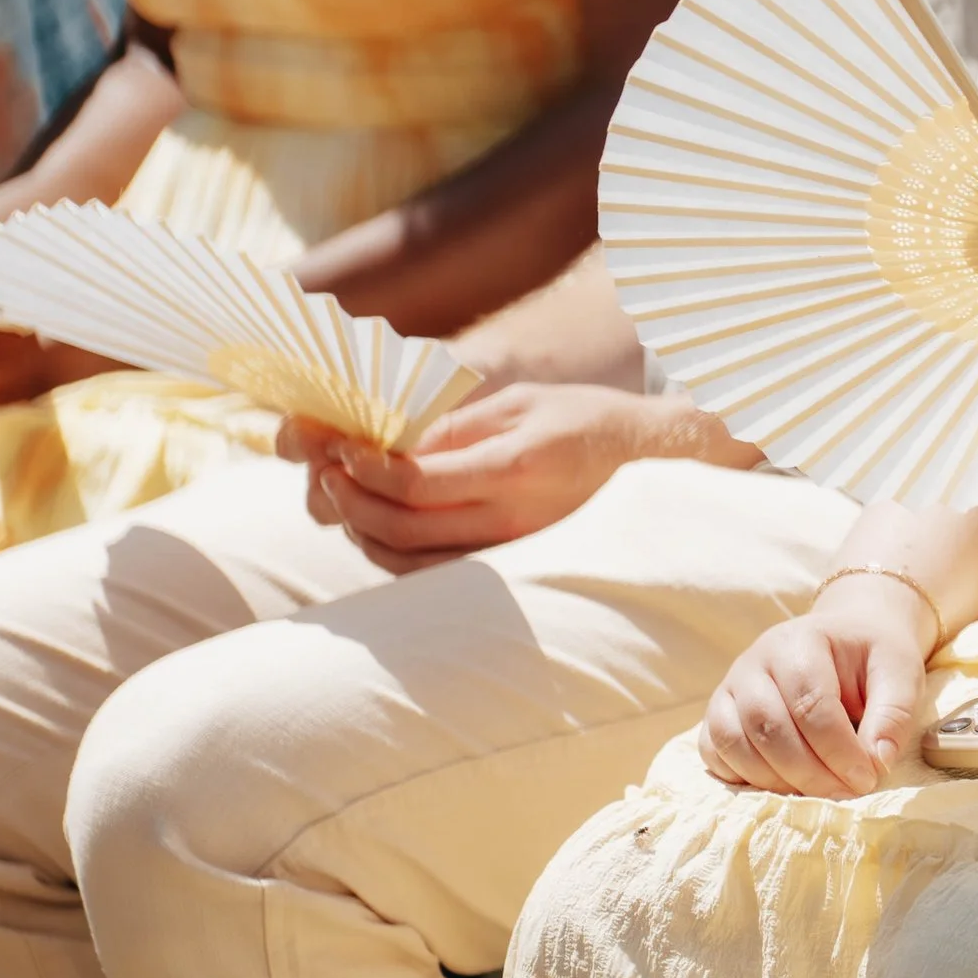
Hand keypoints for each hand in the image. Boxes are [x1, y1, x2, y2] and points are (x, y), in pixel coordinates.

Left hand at [281, 380, 753, 571]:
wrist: (653, 464)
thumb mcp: (518, 402)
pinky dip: (395, 556)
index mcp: (513, 467)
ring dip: (365, 534)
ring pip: (413, 564)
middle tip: (324, 474)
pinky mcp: (513, 568)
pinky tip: (377, 527)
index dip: (364, 469)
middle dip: (350, 503)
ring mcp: (513, 551)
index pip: (415, 482)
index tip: (337, 448)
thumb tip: (382, 444)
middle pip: (403, 529)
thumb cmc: (583, 420)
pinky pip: (438, 575)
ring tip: (341, 499)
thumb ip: (452, 428)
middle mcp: (512, 519)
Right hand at [701, 576, 926, 797]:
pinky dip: (743, 778)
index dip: (839, 751)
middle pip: (768, 727)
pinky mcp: (719, 714)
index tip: (867, 778)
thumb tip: (876, 762)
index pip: (810, 704)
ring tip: (819, 792)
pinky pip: (714, 752)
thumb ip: (894, 715)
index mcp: (800, 641)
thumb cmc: (871, 659)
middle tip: (845, 793)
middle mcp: (754, 660)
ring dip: (776, 781)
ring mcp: (730, 687)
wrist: (844, 640)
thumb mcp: (901, 674)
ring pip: (734, 743)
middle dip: (809, 772)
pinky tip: (784, 785)